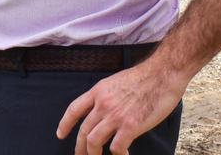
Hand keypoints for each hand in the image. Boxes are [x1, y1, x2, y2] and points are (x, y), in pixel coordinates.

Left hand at [56, 57, 185, 153]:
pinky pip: (117, 147)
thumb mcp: (114, 83)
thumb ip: (105, 97)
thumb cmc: (142, 78)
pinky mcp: (131, 126)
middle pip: (84, 130)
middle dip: (80, 147)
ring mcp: (115, 116)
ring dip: (93, 153)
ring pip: (94, 141)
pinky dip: (118, 154)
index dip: (65, 124)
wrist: (161, 74)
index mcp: (97, 92)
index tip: (60, 135)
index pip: (74, 110)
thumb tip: (101, 111)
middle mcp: (103, 104)